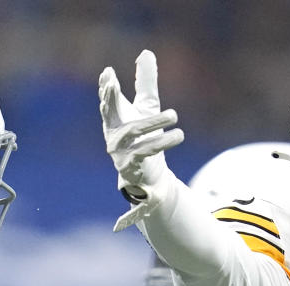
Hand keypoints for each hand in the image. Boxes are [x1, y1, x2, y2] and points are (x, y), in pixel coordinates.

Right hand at [99, 50, 184, 230]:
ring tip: (180, 133)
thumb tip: (147, 52)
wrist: (145, 175)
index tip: (110, 76)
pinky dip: (129, 216)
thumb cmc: (143, 139)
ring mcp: (128, 168)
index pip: (110, 108)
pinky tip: (119, 228)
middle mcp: (118, 147)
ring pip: (143, 157)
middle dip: (150, 122)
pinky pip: (135, 204)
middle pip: (130, 132)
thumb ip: (146, 82)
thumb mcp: (146, 110)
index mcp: (117, 127)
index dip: (109, 94)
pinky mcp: (141, 188)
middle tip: (174, 112)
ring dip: (160, 145)